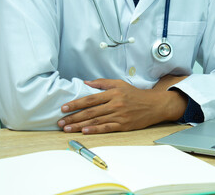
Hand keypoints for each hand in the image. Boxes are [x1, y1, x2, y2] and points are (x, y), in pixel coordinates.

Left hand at [57, 78, 187, 133]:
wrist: (153, 105)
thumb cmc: (135, 94)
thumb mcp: (120, 84)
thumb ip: (102, 83)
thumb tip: (86, 83)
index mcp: (113, 93)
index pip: (90, 99)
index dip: (76, 104)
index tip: (64, 108)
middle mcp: (115, 104)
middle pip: (90, 112)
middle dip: (73, 117)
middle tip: (60, 121)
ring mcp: (119, 116)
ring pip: (96, 121)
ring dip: (79, 125)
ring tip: (67, 128)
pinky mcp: (123, 125)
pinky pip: (106, 128)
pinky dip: (95, 130)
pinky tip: (85, 131)